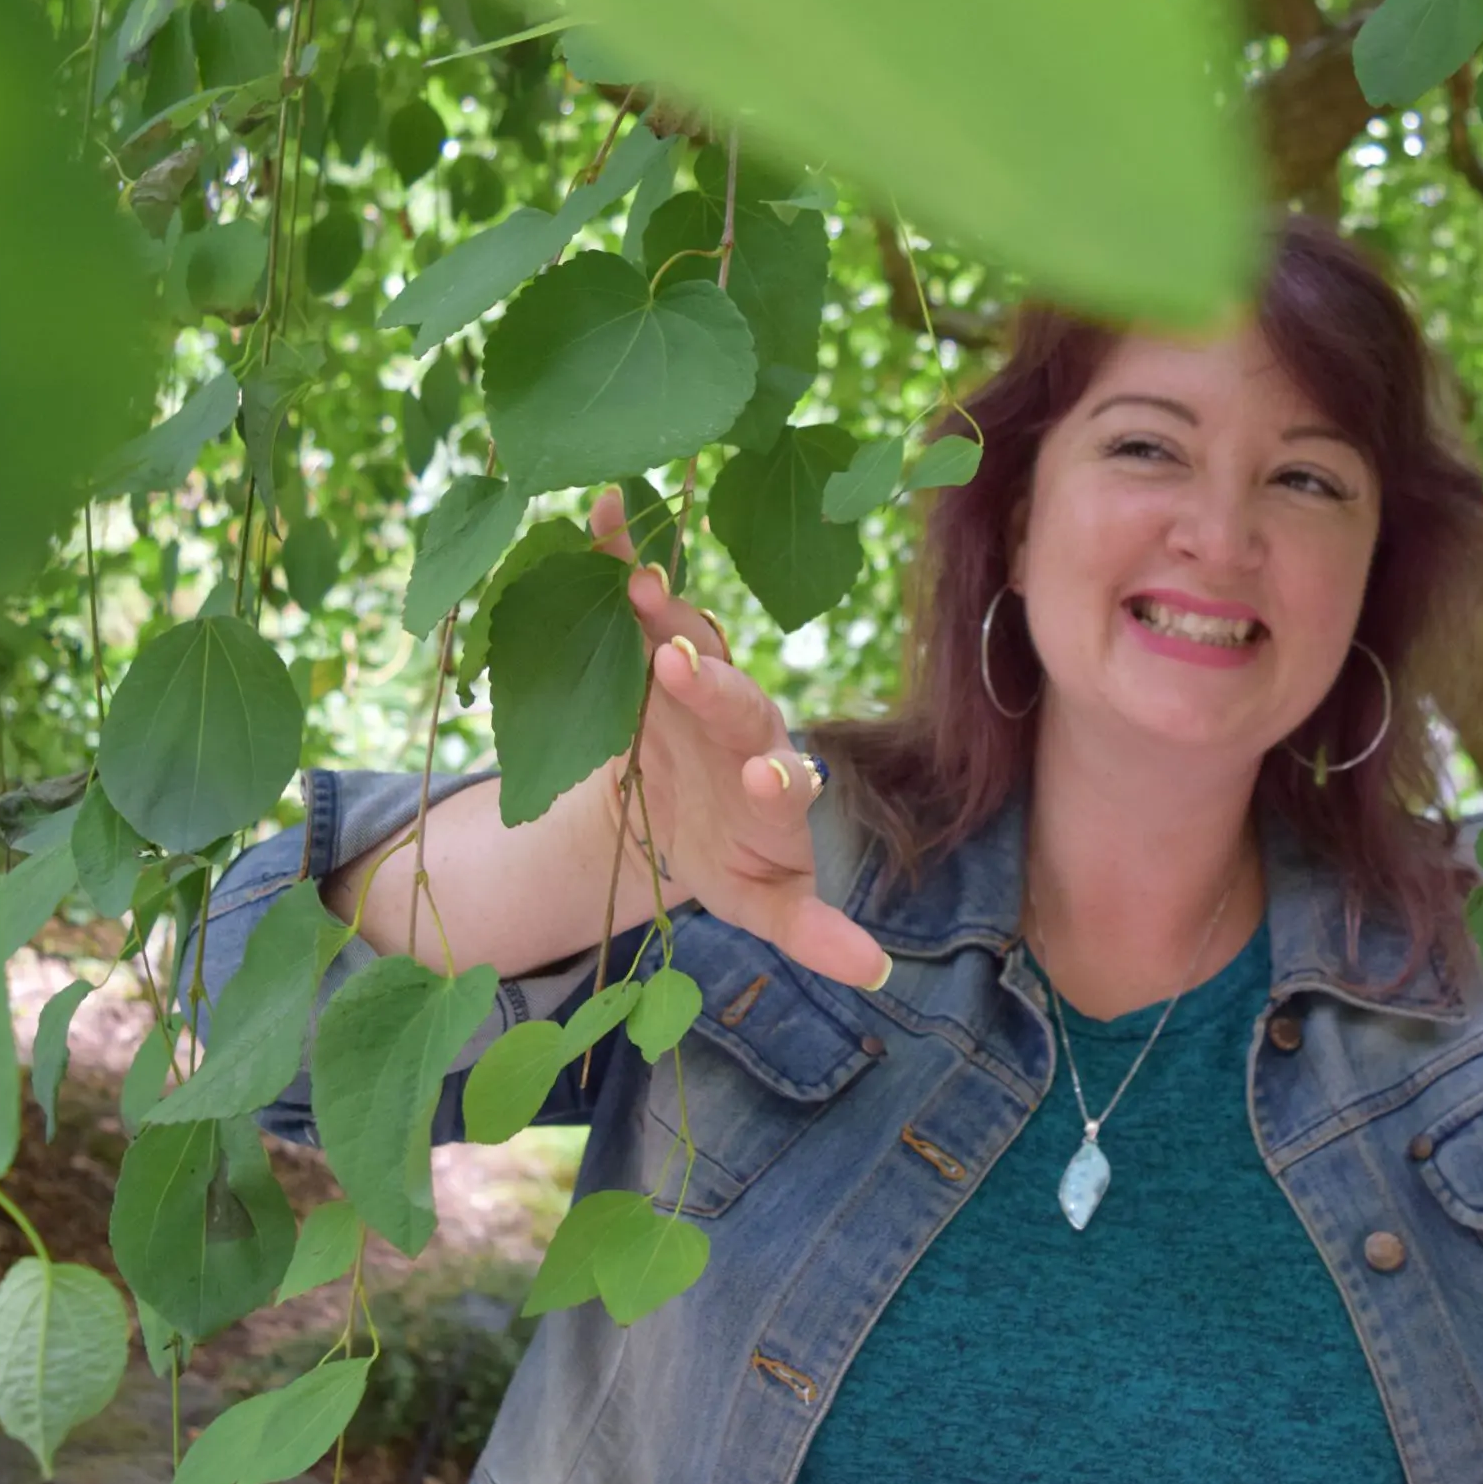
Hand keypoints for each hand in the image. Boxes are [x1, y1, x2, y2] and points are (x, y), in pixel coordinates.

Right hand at [591, 491, 893, 992]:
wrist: (685, 813)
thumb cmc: (735, 858)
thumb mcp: (765, 902)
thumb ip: (814, 931)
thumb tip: (879, 976)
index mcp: (772, 787)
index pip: (782, 780)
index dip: (776, 777)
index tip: (766, 777)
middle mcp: (741, 724)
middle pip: (734, 702)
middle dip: (709, 685)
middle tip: (679, 664)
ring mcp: (698, 682)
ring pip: (687, 640)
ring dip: (662, 608)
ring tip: (630, 574)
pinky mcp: (650, 651)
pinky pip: (638, 601)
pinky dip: (620, 553)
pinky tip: (602, 507)